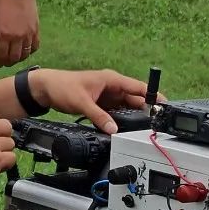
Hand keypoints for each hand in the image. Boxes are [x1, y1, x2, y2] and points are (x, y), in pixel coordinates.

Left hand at [0, 0, 38, 68]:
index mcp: (2, 34)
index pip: (1, 55)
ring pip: (25, 54)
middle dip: (8, 63)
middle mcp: (16, 37)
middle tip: (5, 63)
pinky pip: (35, 46)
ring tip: (14, 58)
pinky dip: (31, 51)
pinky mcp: (36, 29)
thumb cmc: (1, 0)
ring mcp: (28, 34)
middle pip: (14, 57)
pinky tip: (26, 51)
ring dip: (19, 59)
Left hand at [30, 68, 157, 134]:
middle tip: (154, 125)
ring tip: (141, 130)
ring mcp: (107, 96)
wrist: (45, 89)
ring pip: (126, 108)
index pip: (137, 87)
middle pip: (134, 100)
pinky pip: (116, 113)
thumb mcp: (82, 102)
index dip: (152, 95)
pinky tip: (124, 129)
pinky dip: (120, 121)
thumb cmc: (62, 87)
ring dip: (132, 117)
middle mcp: (111, 87)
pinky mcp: (100, 105)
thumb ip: (99, 116)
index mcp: (111, 79)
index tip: (164, 105)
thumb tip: (113, 130)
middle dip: (144, 111)